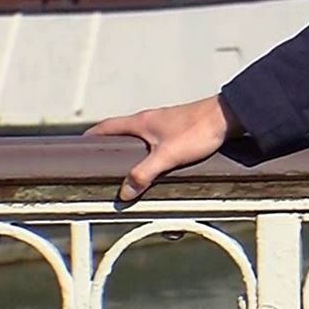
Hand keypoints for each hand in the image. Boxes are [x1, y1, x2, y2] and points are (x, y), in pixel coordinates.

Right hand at [85, 95, 241, 201]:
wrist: (229, 116)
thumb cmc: (198, 130)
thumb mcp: (167, 156)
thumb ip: (143, 174)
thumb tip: (124, 192)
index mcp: (141, 122)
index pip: (107, 127)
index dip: (91, 137)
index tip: (78, 148)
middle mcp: (151, 119)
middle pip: (121, 132)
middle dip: (110, 147)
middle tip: (100, 164)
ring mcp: (165, 123)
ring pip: (140, 137)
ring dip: (131, 151)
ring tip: (125, 170)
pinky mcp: (180, 128)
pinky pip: (156, 140)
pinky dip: (148, 152)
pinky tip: (155, 164)